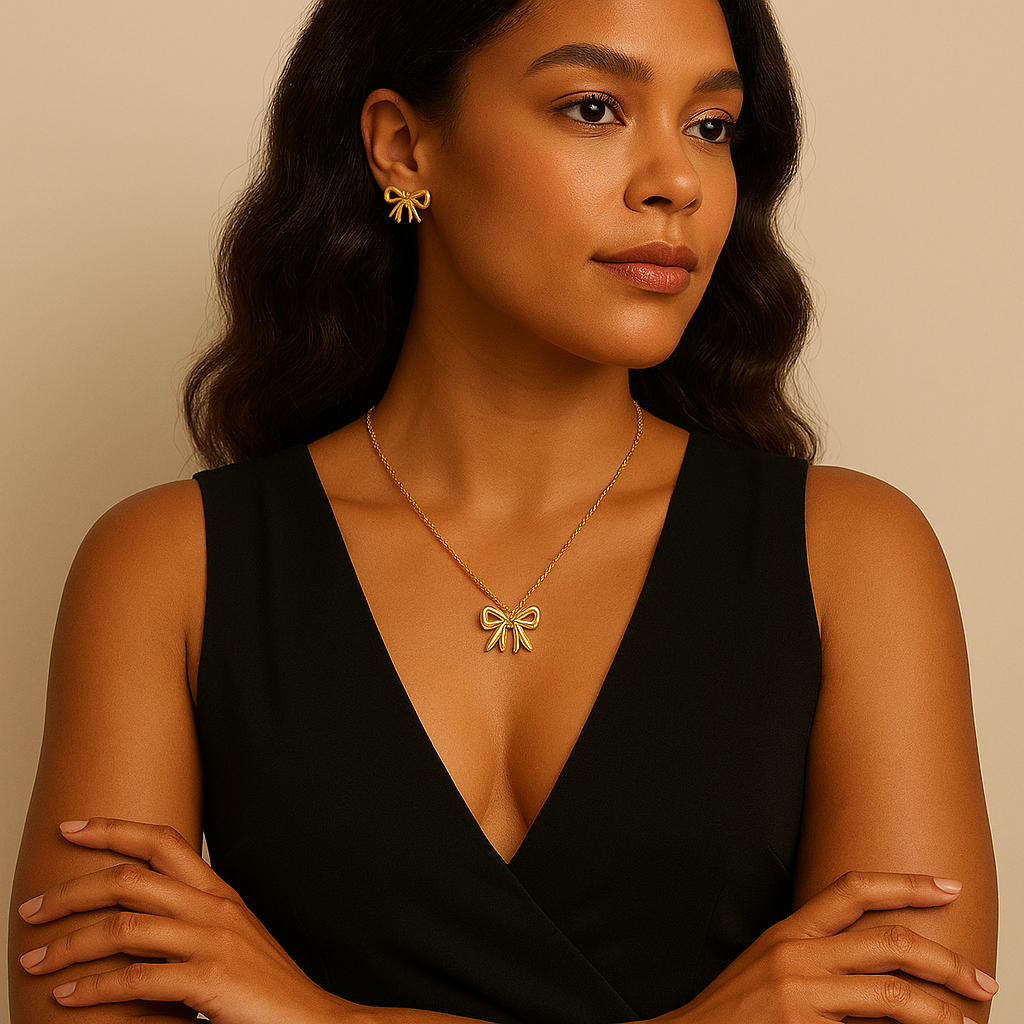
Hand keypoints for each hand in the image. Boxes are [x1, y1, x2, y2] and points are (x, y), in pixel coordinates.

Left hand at [18, 818, 352, 1023]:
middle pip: (131, 878)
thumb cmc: (265, 988)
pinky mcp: (208, 979)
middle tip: (33, 907)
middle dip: (73, 888)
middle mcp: (214, 908)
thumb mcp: (228, 941)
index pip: (163, 843)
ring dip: (69, 942)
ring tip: (35, 958)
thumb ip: (187, 925)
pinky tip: (68, 995)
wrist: (311, 1021)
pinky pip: (135, 979)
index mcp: (219, 894)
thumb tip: (131, 925)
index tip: (72, 828)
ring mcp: (212, 941)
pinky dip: (93, 987)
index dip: (115, 829)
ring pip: (124, 926)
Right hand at [668, 871, 995, 1023]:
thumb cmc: (736, 1010)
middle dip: (945, 960)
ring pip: (891, 991)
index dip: (905, 883)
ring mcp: (802, 993)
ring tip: (966, 1020)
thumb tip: (879, 970)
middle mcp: (797, 954)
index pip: (853, 888)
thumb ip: (819, 959)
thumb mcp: (773, 968)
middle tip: (981, 979)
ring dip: (940, 1008)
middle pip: (888, 940)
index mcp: (789, 931)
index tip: (946, 885)